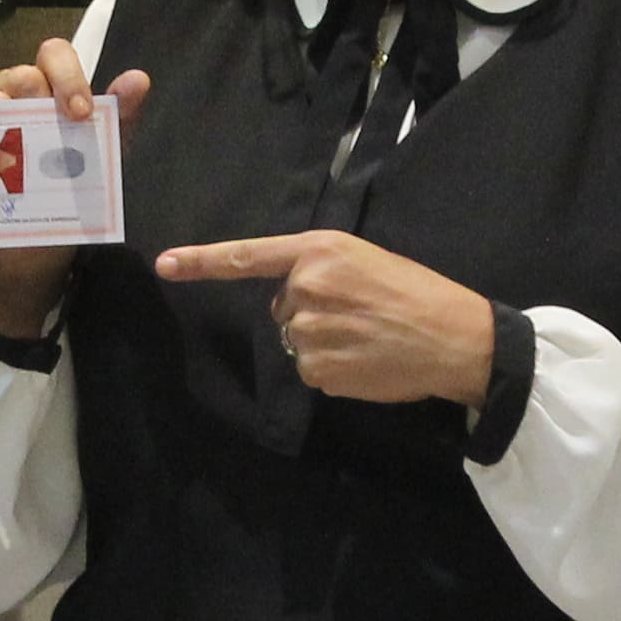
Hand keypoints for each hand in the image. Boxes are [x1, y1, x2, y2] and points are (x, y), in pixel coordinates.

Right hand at [0, 33, 148, 341]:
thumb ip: (120, 120)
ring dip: (4, 115)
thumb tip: (139, 79)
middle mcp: (19, 101)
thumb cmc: (73, 189)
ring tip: (19, 147)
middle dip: (38, 91)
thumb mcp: (104, 157)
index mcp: (52, 93)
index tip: (81, 112)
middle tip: (61, 125)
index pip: (53, 55)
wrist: (40, 250)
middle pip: (20, 74)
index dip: (67, 74)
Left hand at [151, 228, 497, 410]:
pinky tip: (366, 359)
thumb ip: (322, 271)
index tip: (165, 264)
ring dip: (323, 342)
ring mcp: (310, 330)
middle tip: (361, 312)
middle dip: (311, 311)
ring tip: (367, 337)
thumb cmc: (418, 295)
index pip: (250, 256)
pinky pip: (310, 370)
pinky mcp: (318, 368)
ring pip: (295, 340)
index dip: (203, 261)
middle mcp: (307, 286)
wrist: (455, 337)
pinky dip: (333, 369)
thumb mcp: (367, 261)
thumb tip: (293, 301)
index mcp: (320, 251)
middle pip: (282, 306)